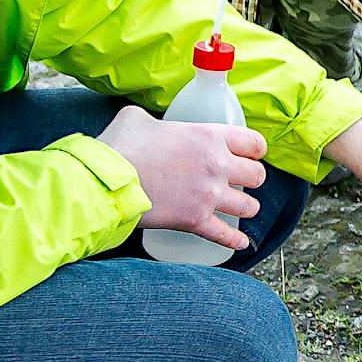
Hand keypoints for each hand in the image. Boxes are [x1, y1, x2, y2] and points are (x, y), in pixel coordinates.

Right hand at [99, 106, 266, 254]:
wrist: (104, 182)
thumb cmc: (119, 147)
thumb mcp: (136, 118)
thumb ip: (152, 119)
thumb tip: (146, 124)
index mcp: (208, 136)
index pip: (253, 142)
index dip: (255, 150)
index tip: (252, 155)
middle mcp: (216, 165)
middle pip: (257, 176)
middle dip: (253, 179)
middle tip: (243, 182)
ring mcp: (208, 195)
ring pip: (249, 206)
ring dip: (247, 208)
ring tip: (242, 208)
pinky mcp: (194, 220)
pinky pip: (225, 235)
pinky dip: (235, 241)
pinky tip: (241, 242)